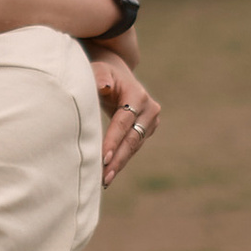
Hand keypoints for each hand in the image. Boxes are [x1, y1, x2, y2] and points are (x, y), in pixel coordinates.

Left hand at [92, 54, 161, 185]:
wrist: (117, 73)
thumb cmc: (103, 72)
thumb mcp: (99, 70)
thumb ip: (99, 78)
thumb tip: (103, 87)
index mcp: (137, 94)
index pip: (124, 121)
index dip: (113, 140)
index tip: (102, 158)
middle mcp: (149, 109)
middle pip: (132, 139)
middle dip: (117, 159)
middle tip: (104, 177)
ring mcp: (151, 120)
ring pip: (134, 146)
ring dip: (119, 163)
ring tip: (104, 180)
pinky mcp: (147, 129)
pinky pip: (133, 147)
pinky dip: (121, 159)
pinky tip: (109, 173)